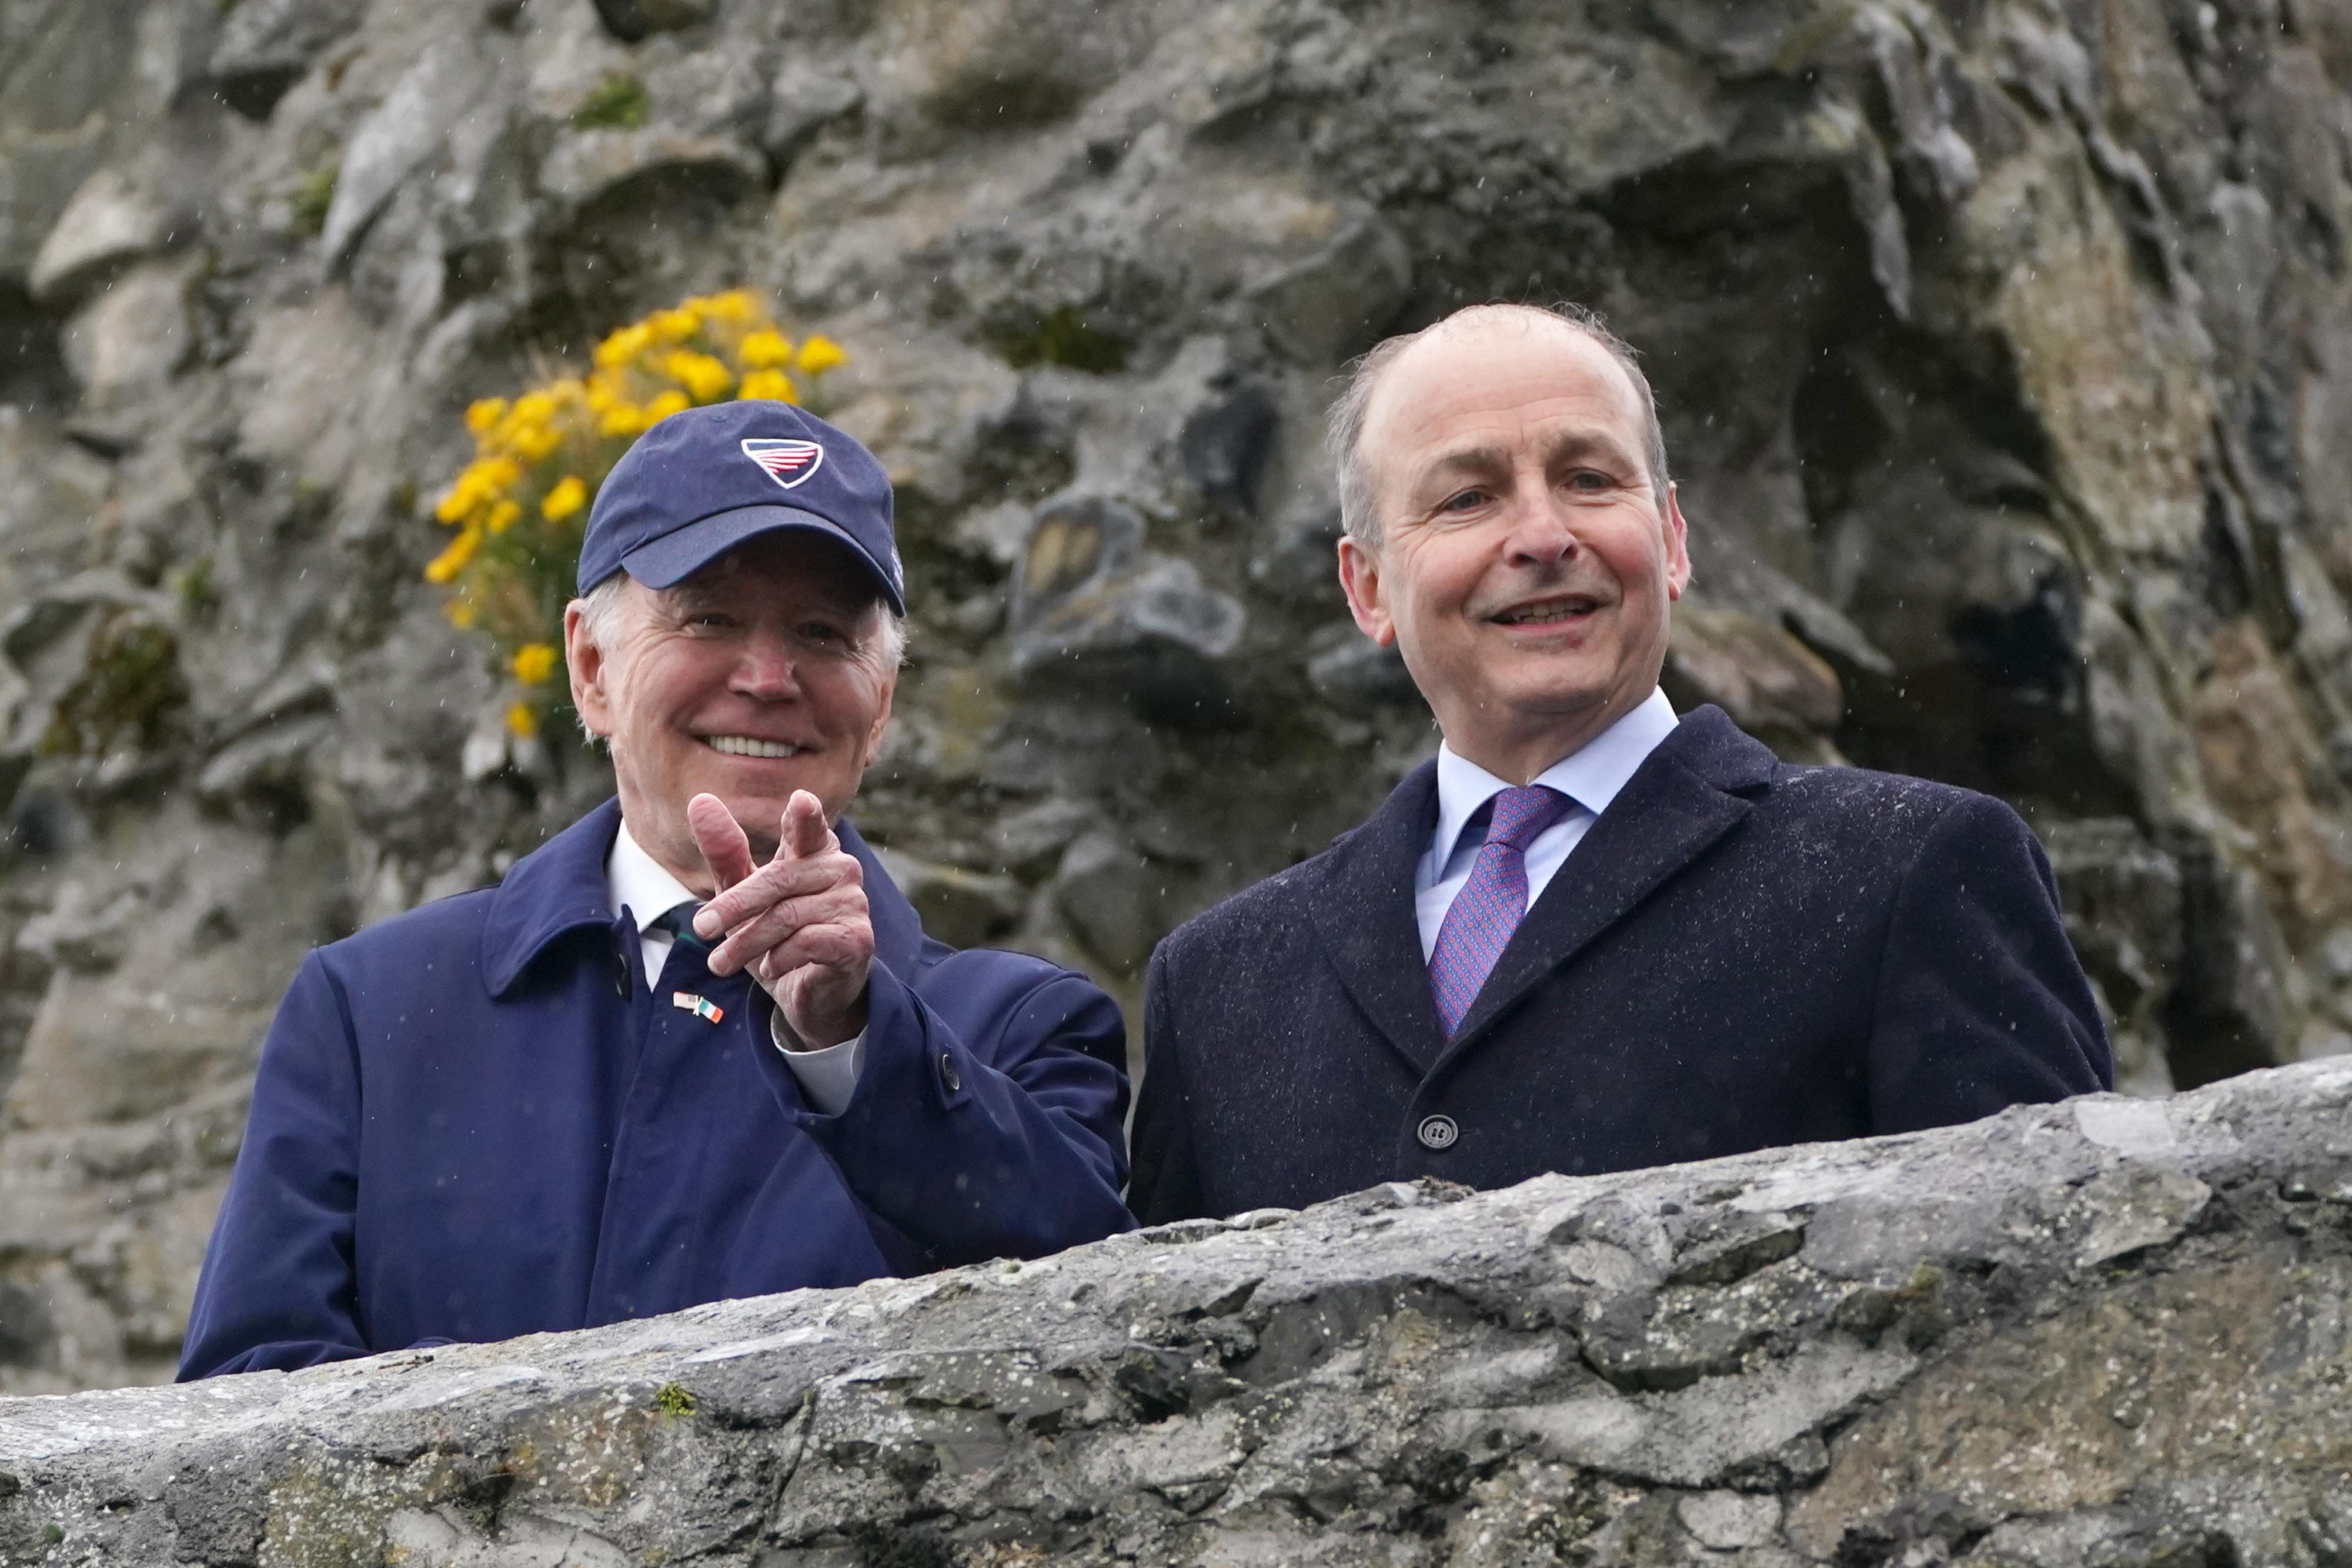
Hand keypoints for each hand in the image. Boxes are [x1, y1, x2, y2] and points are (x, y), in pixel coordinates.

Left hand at [685, 791, 872, 1047]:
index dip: (806, 816)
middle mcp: (841, 869)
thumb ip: (725, 852)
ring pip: (788, 916)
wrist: (810, 991)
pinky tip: (771, 967)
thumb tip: (700, 801)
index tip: (801, 801)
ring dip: (747, 943)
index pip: (809, 826)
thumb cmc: (776, 933)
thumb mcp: (742, 893)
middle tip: (701, 928)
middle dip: (735, 906)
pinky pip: (806, 943)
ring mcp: (854, 903)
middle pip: (778, 879)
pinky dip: (778, 959)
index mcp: (815, 849)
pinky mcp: (857, 939)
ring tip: (722, 963)